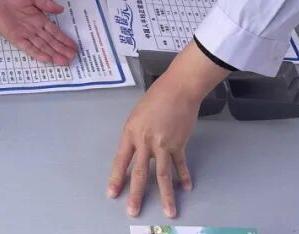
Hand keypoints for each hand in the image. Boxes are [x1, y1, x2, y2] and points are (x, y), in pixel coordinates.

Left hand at [0, 0, 78, 64]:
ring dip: (53, 54)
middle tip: (73, 58)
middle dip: (61, 50)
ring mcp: (25, 34)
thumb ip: (46, 4)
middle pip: (50, 42)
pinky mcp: (15, 38)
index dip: (64, 39)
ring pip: (42, 46)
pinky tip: (46, 58)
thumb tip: (61, 9)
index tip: (74, 47)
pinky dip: (36, 53)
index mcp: (39, 19)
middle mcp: (34, 29)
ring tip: (63, 61)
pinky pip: (27, 47)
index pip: (55, 32)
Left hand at [107, 45, 225, 217]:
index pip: (121, 160)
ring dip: (166, 195)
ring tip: (168, 211)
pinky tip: (186, 188)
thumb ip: (136, 135)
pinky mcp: (179, 144)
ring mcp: (163, 144)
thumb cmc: (156, 97)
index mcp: (130, 132)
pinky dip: (184, 177)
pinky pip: (180, 165)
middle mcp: (145, 141)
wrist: (178, 88)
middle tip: (133, 211)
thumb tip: (138, 153)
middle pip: (140, 173)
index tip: (112, 194)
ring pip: (163, 175)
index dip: (117, 178)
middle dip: (136, 194)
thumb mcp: (138, 115)